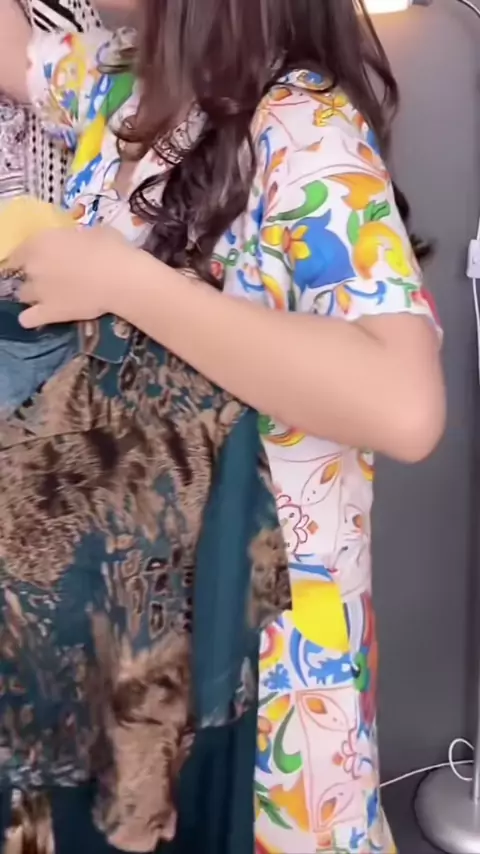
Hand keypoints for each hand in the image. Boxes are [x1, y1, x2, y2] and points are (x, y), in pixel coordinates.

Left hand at [9, 226, 131, 327]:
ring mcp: (39, 291)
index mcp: (42, 241)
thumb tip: (78, 244)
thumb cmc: (112, 250)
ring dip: (34, 294)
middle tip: (55, 276)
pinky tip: (40, 316)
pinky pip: (28, 319)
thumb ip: (77, 239)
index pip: (21, 250)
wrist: (122, 280)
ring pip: (23, 294)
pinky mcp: (48, 312)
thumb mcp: (93, 233)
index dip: (32, 255)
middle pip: (22, 272)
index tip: (46, 258)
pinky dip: (31, 318)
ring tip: (50, 296)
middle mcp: (34, 265)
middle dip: (36, 274)